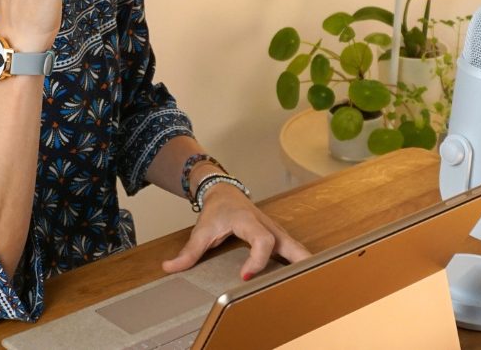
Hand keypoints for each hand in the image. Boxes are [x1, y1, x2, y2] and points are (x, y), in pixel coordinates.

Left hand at [162, 184, 310, 279]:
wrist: (223, 191)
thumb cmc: (216, 209)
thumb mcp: (201, 229)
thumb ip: (188, 251)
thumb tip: (169, 268)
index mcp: (249, 221)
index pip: (262, 240)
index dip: (257, 259)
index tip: (244, 275)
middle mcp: (267, 225)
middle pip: (290, 243)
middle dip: (299, 262)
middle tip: (304, 284)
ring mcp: (275, 231)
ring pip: (296, 247)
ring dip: (304, 265)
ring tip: (312, 288)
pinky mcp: (278, 237)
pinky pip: (293, 251)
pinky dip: (300, 264)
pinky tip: (305, 281)